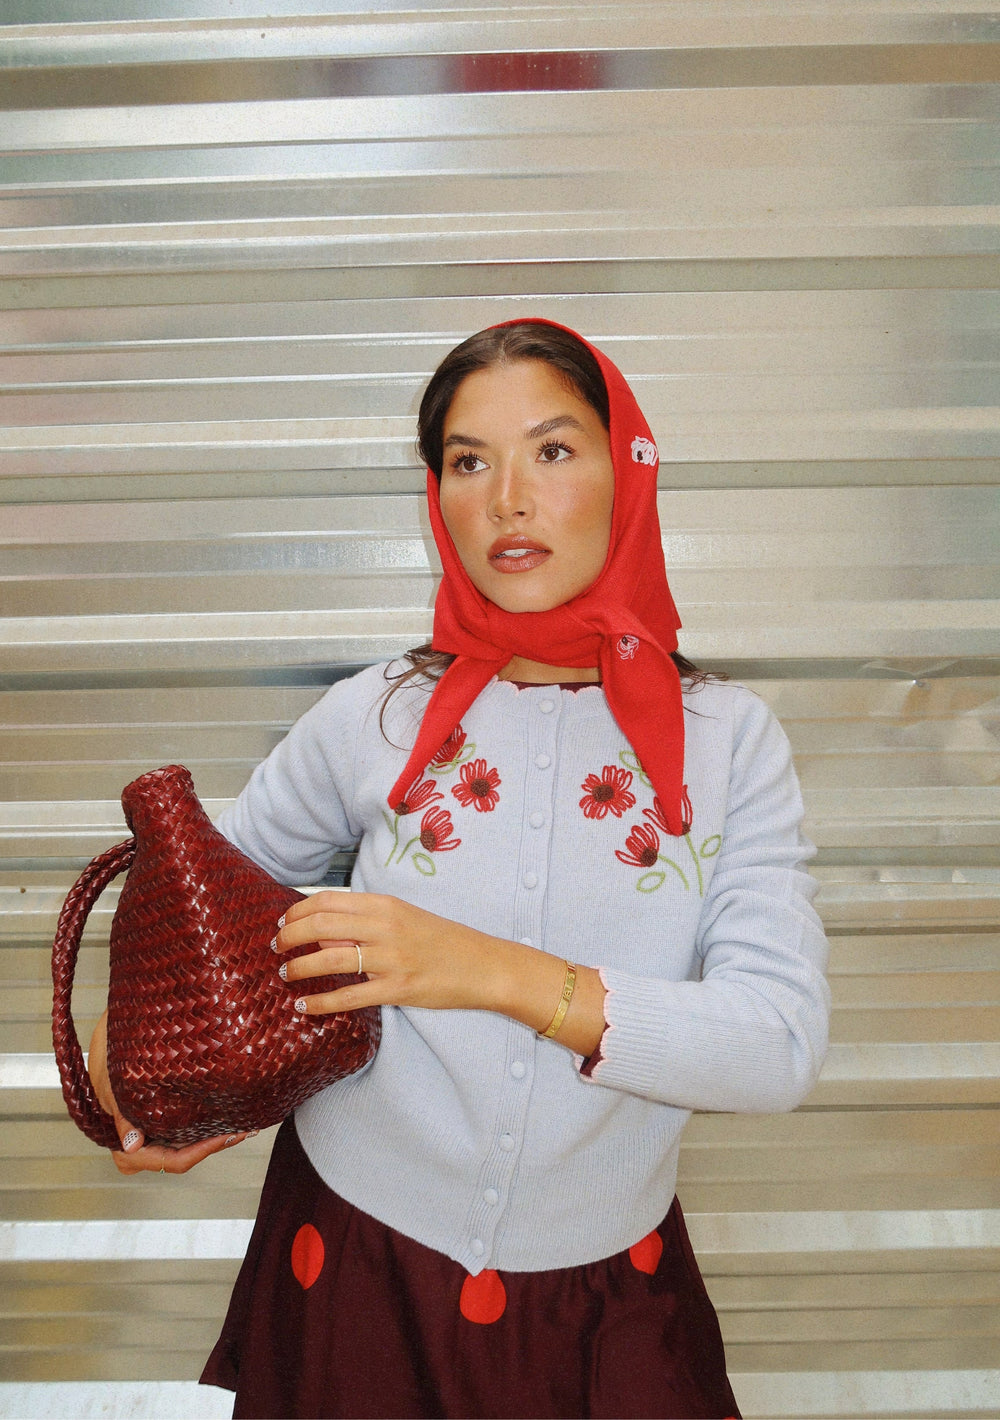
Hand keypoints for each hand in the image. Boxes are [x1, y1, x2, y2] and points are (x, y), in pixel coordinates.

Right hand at [87, 1011, 252, 1174]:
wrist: (112, 1023)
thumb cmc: (109, 1048)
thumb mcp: (113, 1080)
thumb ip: (122, 1115)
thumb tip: (131, 1146)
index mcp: (122, 1138)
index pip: (163, 1160)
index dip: (194, 1154)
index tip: (221, 1137)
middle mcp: (139, 1136)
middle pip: (178, 1156)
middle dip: (210, 1146)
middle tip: (241, 1131)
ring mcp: (151, 1124)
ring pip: (184, 1143)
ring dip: (211, 1136)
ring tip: (242, 1124)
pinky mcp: (161, 1108)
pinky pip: (185, 1124)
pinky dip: (206, 1121)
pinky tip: (227, 1110)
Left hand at [272, 891, 607, 1056]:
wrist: (484, 965)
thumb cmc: (442, 941)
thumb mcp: (404, 920)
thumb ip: (366, 923)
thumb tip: (324, 935)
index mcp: (386, 904)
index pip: (328, 900)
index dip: (298, 911)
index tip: (283, 923)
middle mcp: (386, 926)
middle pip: (321, 925)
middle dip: (290, 937)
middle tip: (277, 948)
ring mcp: (391, 958)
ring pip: (329, 959)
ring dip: (299, 967)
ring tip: (286, 975)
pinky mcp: (398, 989)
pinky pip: (349, 997)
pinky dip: (321, 1003)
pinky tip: (305, 1007)